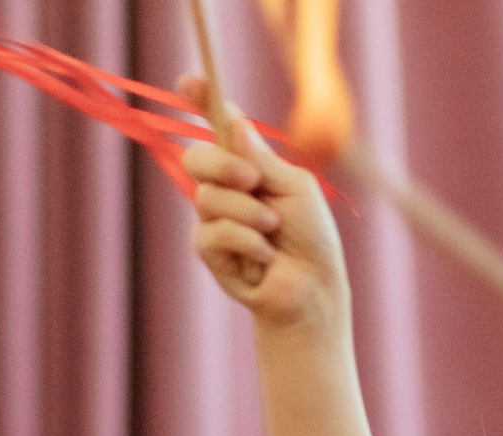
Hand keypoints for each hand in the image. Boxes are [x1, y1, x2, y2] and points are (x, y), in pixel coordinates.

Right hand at [181, 77, 349, 334]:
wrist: (312, 288)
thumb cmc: (310, 237)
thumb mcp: (293, 187)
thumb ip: (261, 158)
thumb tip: (233, 121)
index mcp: (248, 164)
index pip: (217, 127)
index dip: (202, 102)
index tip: (190, 81)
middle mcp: (225, 187)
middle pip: (196, 157)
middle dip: (222, 164)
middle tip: (253, 179)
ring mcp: (213, 218)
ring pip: (206, 198)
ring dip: (247, 212)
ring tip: (273, 230)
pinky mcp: (209, 251)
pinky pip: (212, 232)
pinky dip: (245, 241)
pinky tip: (265, 256)